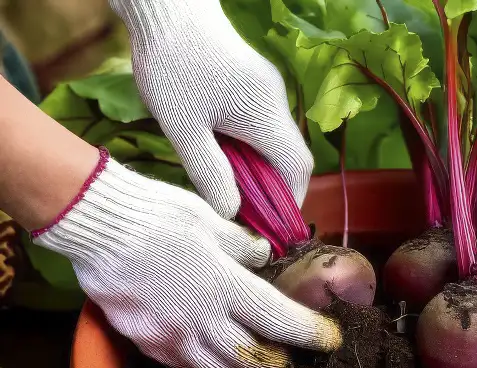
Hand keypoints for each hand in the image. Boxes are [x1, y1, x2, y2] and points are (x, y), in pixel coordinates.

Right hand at [34, 152, 340, 367]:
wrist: (96, 224)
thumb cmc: (158, 215)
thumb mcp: (211, 220)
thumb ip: (242, 246)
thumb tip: (262, 258)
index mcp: (226, 288)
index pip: (280, 320)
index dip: (308, 333)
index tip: (328, 340)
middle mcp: (201, 321)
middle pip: (249, 357)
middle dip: (275, 361)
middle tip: (287, 358)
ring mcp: (170, 335)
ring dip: (239, 367)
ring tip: (250, 359)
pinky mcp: (142, 339)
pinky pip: (179, 363)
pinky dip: (200, 362)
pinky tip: (202, 352)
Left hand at [110, 0, 312, 218]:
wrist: (167, 8)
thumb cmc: (170, 65)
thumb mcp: (183, 129)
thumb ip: (210, 174)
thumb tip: (230, 212)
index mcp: (265, 114)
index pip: (297, 168)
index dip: (290, 200)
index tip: (271, 224)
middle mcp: (276, 102)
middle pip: (291, 156)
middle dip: (273, 188)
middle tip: (246, 212)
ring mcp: (268, 89)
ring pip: (276, 141)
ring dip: (260, 168)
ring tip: (230, 186)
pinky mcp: (255, 82)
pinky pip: (264, 124)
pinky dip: (252, 147)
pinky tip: (225, 152)